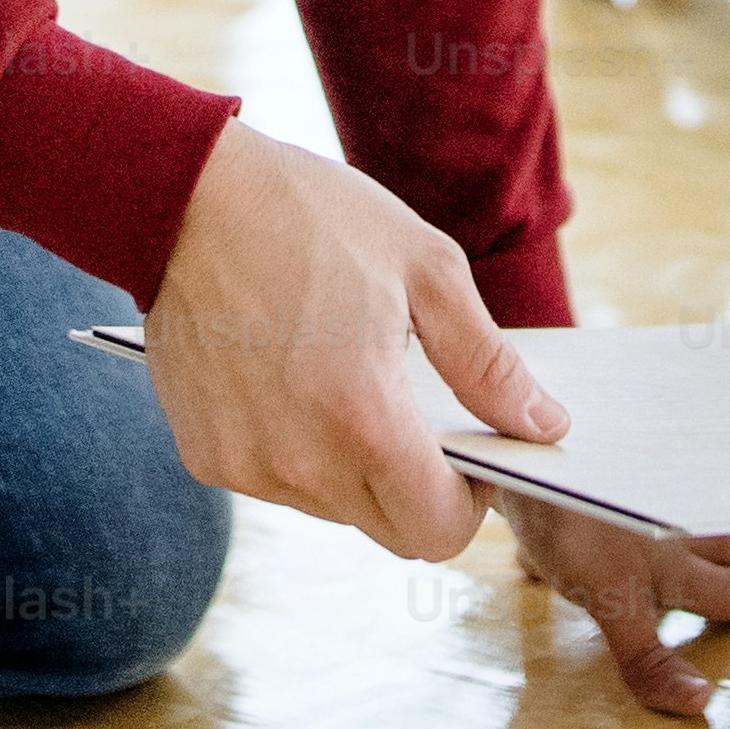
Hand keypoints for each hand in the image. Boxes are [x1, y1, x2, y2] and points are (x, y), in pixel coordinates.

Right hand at [140, 123, 556, 559]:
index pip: (437, 531)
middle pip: (390, 529)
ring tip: (346, 376)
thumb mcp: (425, 268)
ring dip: (358, 467)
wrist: (184, 197)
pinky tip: (295, 379)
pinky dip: (301, 450)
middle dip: (420, 487)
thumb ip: (488, 363)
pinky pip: (278, 482)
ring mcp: (244, 466)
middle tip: (419, 410)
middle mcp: (298, 462)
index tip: (473, 447)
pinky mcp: (205, 457)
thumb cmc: (312, 218)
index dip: (470, 501)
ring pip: (334, 507)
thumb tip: (545, 425)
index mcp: (362, 419)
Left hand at [491, 490, 729, 716]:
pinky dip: (654, 507)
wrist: (523, 462)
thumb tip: (700, 702)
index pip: (728, 589)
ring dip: (709, 534)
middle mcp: (658, 533)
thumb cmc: (570, 529)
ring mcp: (629, 508)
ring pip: (683, 523)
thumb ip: (649, 659)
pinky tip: (642, 510)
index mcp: (670, 563)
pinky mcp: (596, 491)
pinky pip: (637, 502)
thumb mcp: (612, 601)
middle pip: (715, 548)